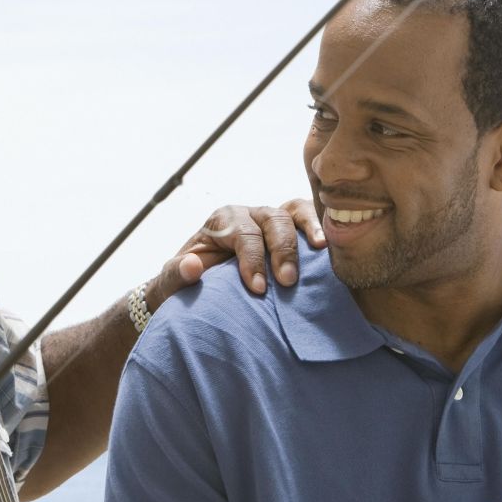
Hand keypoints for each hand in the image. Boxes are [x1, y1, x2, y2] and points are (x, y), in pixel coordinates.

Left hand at [149, 199, 324, 307]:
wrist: (199, 290)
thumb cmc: (186, 286)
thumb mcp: (171, 285)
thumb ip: (175, 275)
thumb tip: (192, 266)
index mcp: (220, 222)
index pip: (241, 232)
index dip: (252, 258)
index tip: (258, 288)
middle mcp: (248, 215)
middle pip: (270, 219)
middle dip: (281, 248)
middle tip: (287, 282)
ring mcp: (271, 220)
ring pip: (292, 212)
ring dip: (307, 230)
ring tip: (320, 250)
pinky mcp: (290, 229)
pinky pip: (307, 218)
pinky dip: (319, 226)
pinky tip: (330, 245)